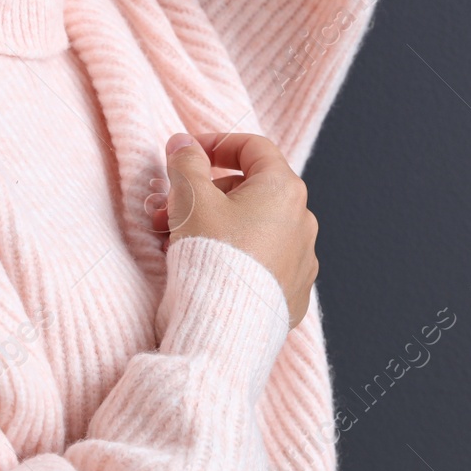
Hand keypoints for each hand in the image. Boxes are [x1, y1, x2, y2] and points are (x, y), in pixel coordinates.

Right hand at [155, 132, 318, 329]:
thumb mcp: (191, 200)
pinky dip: (235, 254)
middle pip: (250, 190)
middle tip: (167, 208)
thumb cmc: (212, 256)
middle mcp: (302, 221)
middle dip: (205, 194)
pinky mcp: (293, 292)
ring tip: (175, 240)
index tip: (188, 154)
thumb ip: (186, 163)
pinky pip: (262, 261)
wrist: (226, 327)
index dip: (217, 144)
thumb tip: (183, 143)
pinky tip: (205, 267)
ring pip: (254, 227)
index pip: (253, 148)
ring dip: (214, 224)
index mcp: (284, 189)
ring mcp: (301, 259)